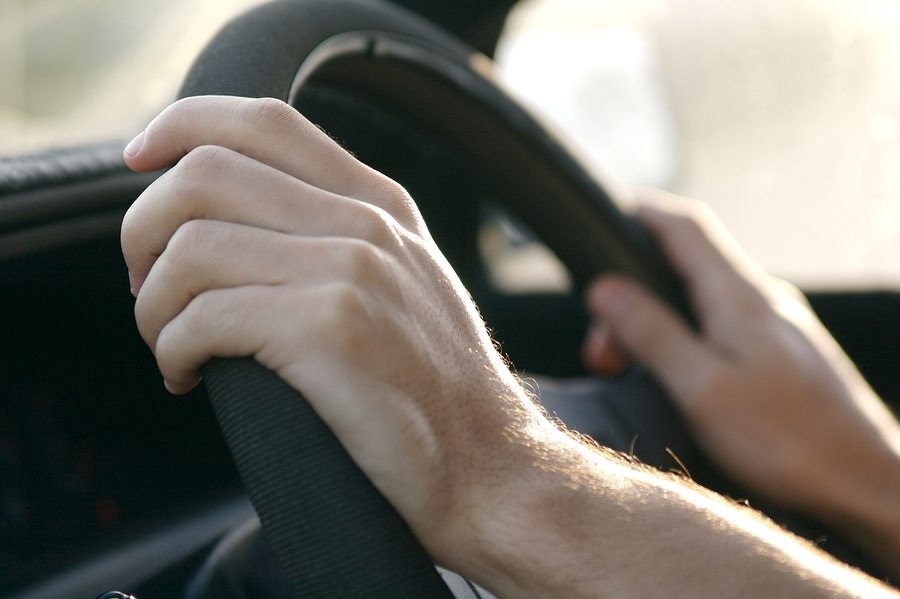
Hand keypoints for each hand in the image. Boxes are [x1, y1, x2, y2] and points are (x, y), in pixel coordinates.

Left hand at [121, 95, 551, 570]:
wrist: (488, 464)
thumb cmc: (432, 387)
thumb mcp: (403, 282)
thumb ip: (337, 235)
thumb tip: (228, 220)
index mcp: (379, 203)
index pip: (264, 121)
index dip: (182, 125)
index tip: (137, 162)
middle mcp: (366, 223)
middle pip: (205, 174)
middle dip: (143, 230)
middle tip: (149, 287)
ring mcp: (353, 270)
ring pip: (191, 247)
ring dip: (152, 304)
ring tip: (171, 344)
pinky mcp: (330, 330)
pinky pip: (203, 319)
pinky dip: (172, 350)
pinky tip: (188, 377)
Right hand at [583, 191, 899, 573]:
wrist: (863, 483)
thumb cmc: (788, 440)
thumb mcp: (701, 386)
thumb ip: (651, 332)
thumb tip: (605, 289)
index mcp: (739, 296)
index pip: (685, 226)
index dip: (642, 212)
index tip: (608, 214)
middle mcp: (762, 300)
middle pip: (685, 269)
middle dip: (632, 297)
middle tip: (602, 353)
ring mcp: (775, 327)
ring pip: (701, 302)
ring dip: (656, 323)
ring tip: (629, 370)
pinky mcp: (781, 356)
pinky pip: (721, 328)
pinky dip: (684, 339)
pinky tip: (676, 378)